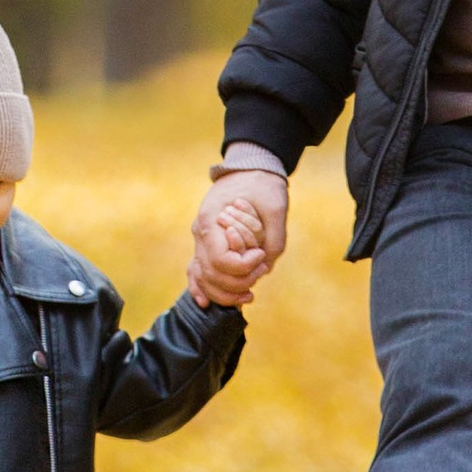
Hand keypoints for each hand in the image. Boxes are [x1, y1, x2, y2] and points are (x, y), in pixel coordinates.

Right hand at [190, 169, 288, 308]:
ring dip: (223, 292)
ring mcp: (200, 238)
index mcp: (212, 219)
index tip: (261, 256)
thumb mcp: (275, 206)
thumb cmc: (262, 184)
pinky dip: (200, 288)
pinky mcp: (206, 243)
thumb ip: (274, 237)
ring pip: (202, 277)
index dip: (242, 266)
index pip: (219, 260)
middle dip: (238, 281)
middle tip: (261, 270)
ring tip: (248, 296)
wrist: (250, 167)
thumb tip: (267, 266)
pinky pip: (195, 270)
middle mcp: (201, 232)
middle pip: (211, 274)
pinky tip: (207, 304)